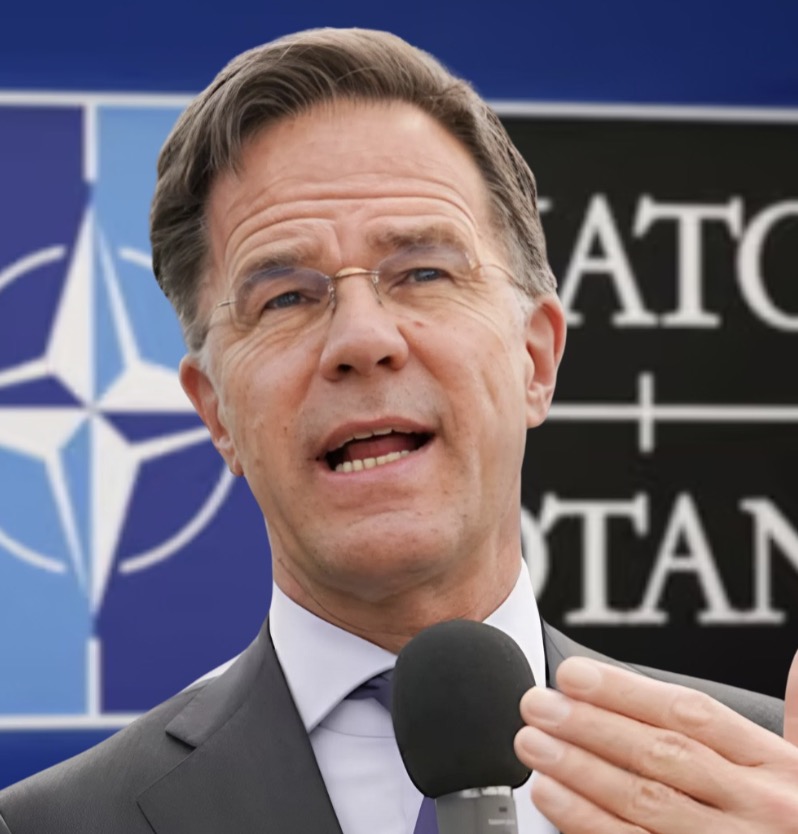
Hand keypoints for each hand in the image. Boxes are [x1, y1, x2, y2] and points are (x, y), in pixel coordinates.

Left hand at [514, 650, 797, 832]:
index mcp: (774, 767)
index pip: (691, 714)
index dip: (626, 691)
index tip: (574, 674)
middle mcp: (754, 808)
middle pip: (660, 754)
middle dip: (590, 725)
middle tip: (537, 705)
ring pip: (643, 803)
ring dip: (579, 772)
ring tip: (532, 745)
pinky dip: (588, 824)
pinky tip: (553, 799)